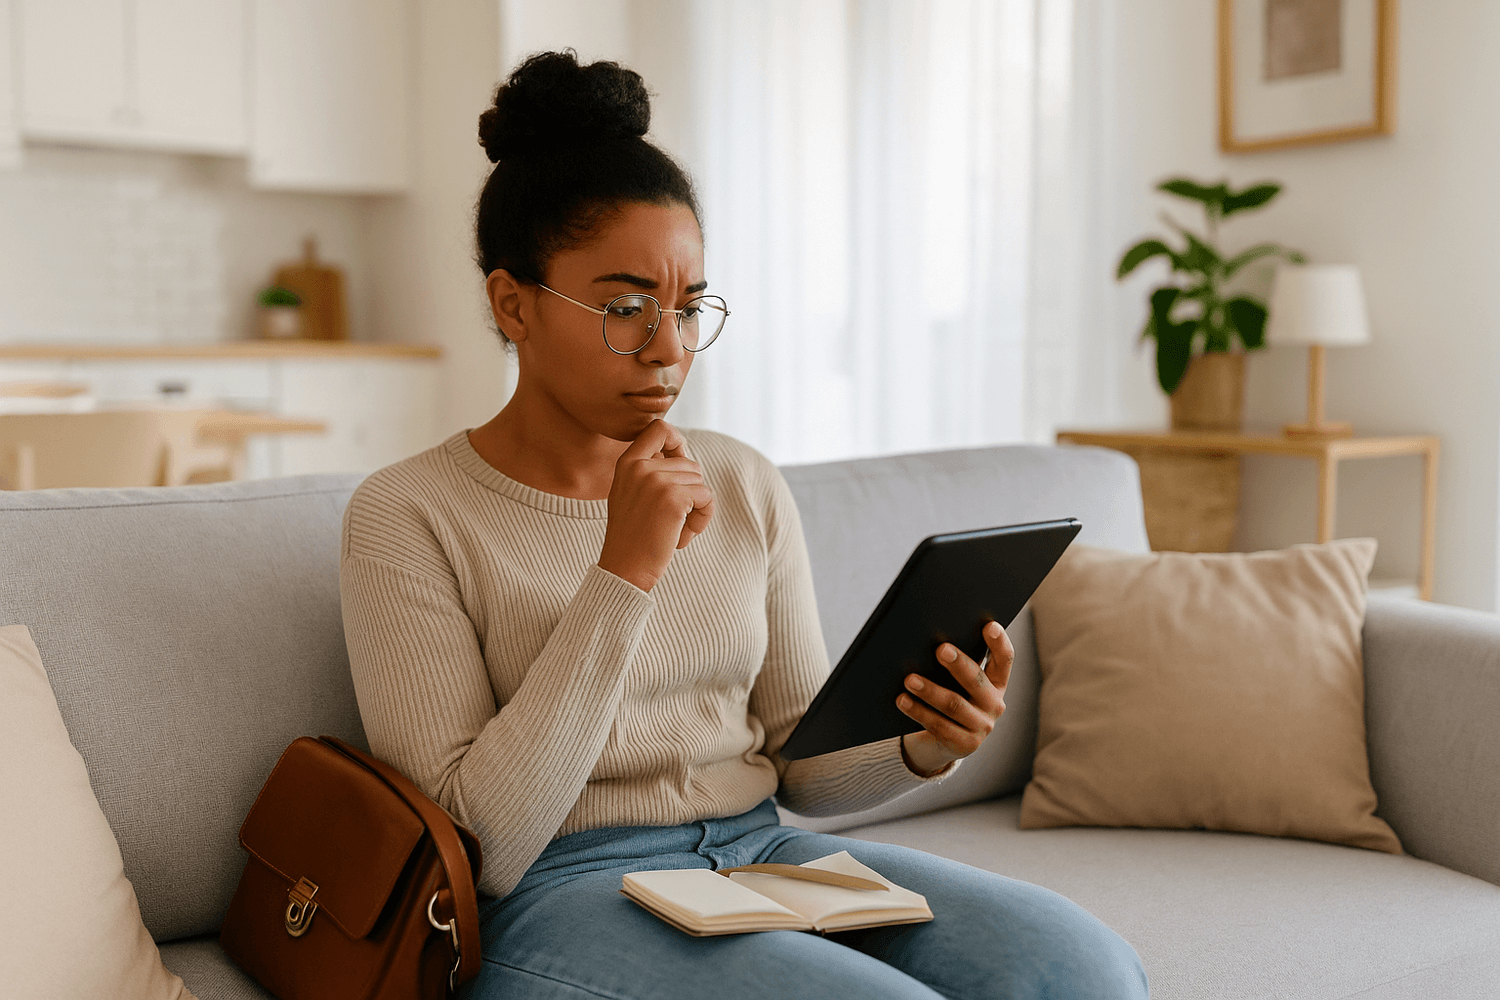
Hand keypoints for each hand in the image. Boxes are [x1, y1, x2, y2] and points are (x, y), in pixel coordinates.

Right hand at [597, 419, 715, 592]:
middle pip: (690, 462)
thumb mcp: (630, 493)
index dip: (678, 442)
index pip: (659, 428)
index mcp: (627, 463)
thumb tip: (681, 450)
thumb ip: (648, 469)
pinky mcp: (674, 498)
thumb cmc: (632, 536)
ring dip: (697, 507)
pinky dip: (704, 517)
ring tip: (676, 528)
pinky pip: (707, 497)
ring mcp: (656, 481)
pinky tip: (685, 534)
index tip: (679, 464)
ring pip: (700, 481)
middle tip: (675, 517)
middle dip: (691, 490)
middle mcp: (640, 467)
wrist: (624, 569)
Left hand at [897, 621, 1014, 776]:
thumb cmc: (949, 697)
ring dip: (930, 690)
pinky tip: (902, 700)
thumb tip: (930, 638)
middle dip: (959, 664)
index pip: (1004, 659)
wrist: (943, 742)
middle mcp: (995, 704)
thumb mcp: (956, 681)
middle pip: (977, 680)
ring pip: (954, 704)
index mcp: (997, 683)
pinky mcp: (965, 745)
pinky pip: (939, 726)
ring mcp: (982, 727)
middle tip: (940, 649)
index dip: (999, 642)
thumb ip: (954, 664)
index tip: (988, 625)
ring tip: (909, 679)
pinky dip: (918, 711)